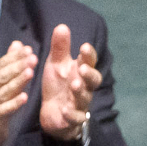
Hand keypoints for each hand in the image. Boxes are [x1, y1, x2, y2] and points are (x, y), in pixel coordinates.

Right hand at [0, 41, 36, 145]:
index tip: (27, 49)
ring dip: (18, 82)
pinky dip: (14, 104)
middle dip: (17, 66)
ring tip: (30, 72)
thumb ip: (7, 65)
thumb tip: (17, 44)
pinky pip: (4, 110)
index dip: (14, 57)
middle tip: (32, 58)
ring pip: (5, 91)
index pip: (1, 65)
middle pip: (3, 76)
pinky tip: (24, 98)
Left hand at [38, 24, 100, 145]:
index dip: (89, 55)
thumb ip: (60, 48)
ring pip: (85, 98)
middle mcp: (84, 87)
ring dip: (81, 92)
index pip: (89, 62)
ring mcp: (80, 104)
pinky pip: (76, 118)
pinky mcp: (72, 119)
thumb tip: (62, 26)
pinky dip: (71, 115)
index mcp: (81, 72)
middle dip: (89, 74)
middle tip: (82, 68)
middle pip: (93, 81)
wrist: (53, 113)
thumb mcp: (56, 64)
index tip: (84, 47)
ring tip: (74, 85)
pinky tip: (65, 110)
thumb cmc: (58, 85)